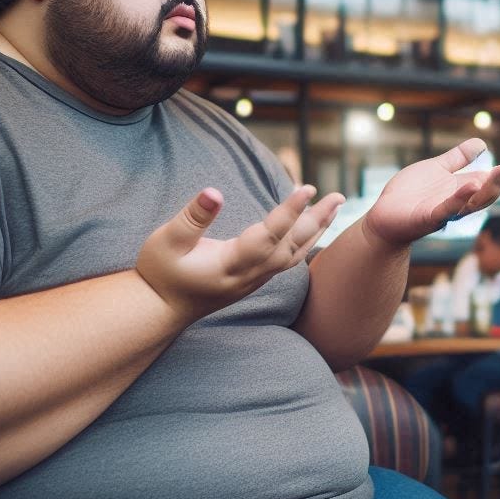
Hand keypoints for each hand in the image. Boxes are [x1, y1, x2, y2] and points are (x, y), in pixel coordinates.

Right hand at [137, 185, 343, 323]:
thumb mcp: (167, 241)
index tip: (307, 188)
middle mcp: (251, 273)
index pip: (269, 234)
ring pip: (295, 254)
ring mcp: (255, 279)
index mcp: (232, 263)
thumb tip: (214, 192)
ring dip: (317, 229)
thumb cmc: (160, 273)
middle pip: (293, 245)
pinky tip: (314, 227)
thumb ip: (192, 217)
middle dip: (317, 219)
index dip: (289, 210)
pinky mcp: (254, 279)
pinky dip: (305, 241)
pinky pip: (288, 260)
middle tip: (339, 195)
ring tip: (335, 206)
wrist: (160, 310)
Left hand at [362, 138, 499, 247]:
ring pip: (474, 201)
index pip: (495, 177)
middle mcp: (461, 200)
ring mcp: (447, 210)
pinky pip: (447, 209)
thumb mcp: (436, 169)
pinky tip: (468, 185)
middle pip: (490, 190)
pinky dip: (459, 199)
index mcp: (465, 186)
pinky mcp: (429, 218)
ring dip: (490, 187)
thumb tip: (481, 143)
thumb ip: (457, 158)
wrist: (384, 218)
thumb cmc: (409, 195)